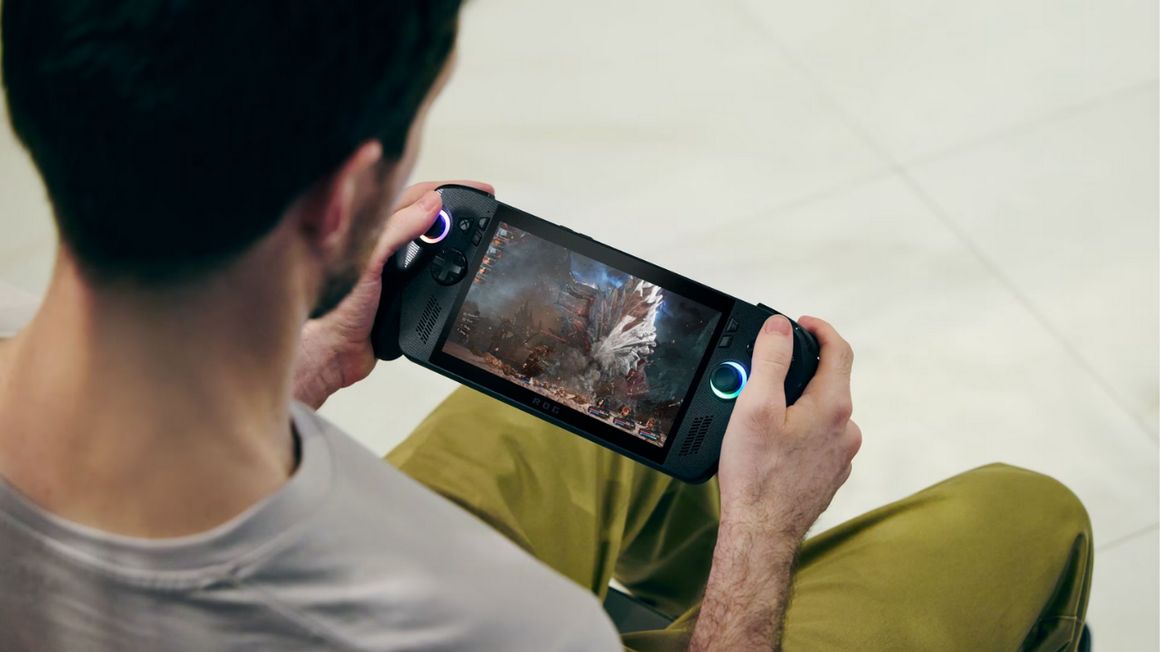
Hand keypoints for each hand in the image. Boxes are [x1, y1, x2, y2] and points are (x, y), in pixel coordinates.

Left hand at [293, 180, 493, 408]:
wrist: (334, 355)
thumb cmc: (334, 312)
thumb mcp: (367, 263)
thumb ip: (395, 230)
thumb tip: (431, 206)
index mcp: (371, 229)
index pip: (416, 196)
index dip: (448, 190)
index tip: (477, 192)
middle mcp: (383, 245)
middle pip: (427, 216)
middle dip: (457, 211)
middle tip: (486, 212)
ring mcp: (393, 269)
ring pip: (432, 245)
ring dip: (455, 240)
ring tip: (479, 235)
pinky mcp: (400, 292)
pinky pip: (431, 275)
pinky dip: (448, 270)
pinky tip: (460, 270)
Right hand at [690, 315, 859, 650]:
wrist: (761, 534)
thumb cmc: (757, 475)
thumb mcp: (755, 406)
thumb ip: (770, 360)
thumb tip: (779, 327)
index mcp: (832, 406)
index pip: (838, 350)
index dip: (818, 329)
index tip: (799, 323)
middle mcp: (845, 430)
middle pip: (828, 381)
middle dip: (797, 369)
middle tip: (762, 371)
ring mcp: (840, 456)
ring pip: (822, 412)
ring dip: (797, 402)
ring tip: (759, 412)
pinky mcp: (828, 475)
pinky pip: (817, 439)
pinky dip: (798, 430)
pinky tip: (771, 443)